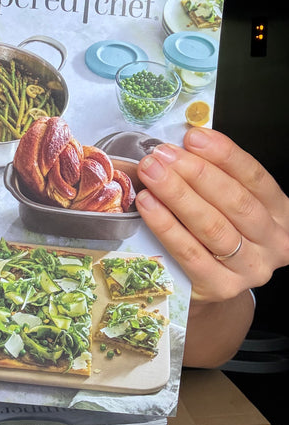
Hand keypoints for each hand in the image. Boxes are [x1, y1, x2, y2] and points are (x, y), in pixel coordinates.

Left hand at [135, 128, 288, 302]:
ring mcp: (249, 268)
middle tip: (162, 155)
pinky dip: (166, 227)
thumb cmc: (220, 231)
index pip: (254, 177)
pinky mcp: (220, 287)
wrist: (212, 282)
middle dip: (194, 173)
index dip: (223, 154)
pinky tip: (148, 205)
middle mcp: (272, 241)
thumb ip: (214, 175)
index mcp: (281, 212)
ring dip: (177, 195)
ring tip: (152, 174)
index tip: (193, 137)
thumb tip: (182, 145)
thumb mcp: (229, 202)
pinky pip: (189, 253)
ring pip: (212, 227)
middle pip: (234, 201)